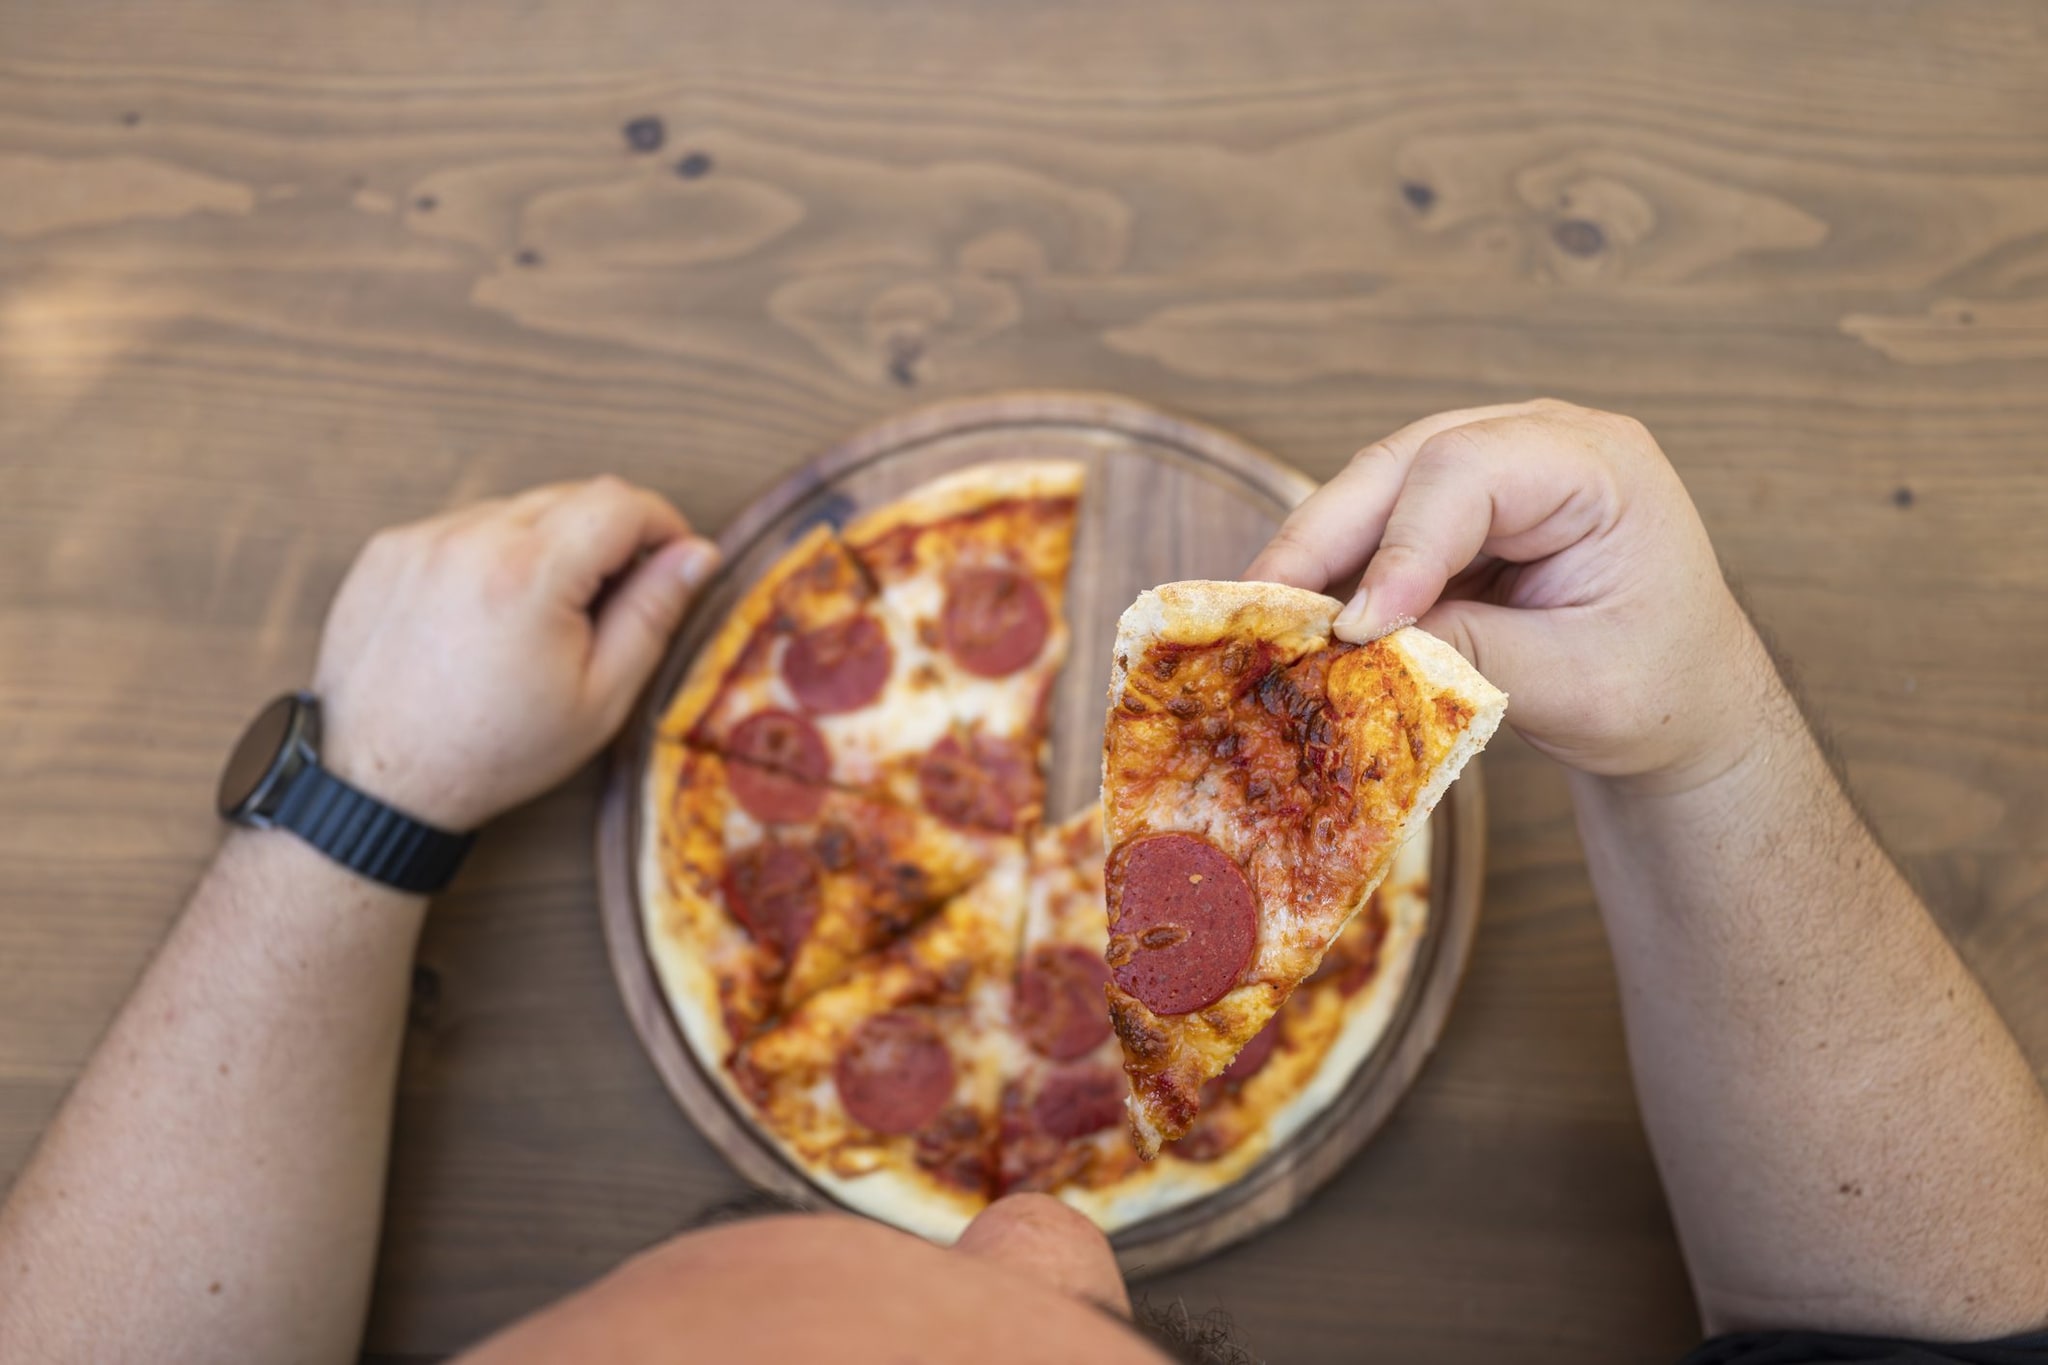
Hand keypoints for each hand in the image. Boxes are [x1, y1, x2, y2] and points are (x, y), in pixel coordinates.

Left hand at [312, 477, 718, 828]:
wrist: (380, 781)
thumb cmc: (494, 751)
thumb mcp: (601, 696)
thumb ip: (654, 613)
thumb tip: (698, 554)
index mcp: (530, 574)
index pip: (621, 502)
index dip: (663, 522)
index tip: (674, 555)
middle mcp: (470, 540)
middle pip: (571, 495)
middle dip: (607, 536)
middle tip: (611, 602)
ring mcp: (421, 540)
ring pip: (517, 510)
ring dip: (547, 544)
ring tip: (540, 618)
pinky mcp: (388, 550)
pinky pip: (464, 529)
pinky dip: (492, 556)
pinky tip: (487, 616)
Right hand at [1245, 399, 1767, 788]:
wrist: (1687, 704)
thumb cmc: (1658, 691)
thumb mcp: (1578, 687)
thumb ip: (1476, 653)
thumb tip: (1364, 641)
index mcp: (1600, 465)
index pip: (1470, 471)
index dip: (1401, 544)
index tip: (1356, 628)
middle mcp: (1540, 442)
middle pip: (1404, 464)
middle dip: (1324, 535)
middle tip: (1258, 606)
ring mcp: (1494, 468)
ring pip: (1375, 489)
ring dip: (1317, 552)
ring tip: (1262, 618)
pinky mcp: (1457, 511)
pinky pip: (1377, 525)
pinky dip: (1334, 571)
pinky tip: (1296, 618)